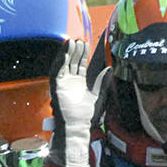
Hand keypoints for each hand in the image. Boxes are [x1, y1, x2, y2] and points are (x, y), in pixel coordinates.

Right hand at [49, 38, 104, 166]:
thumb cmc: (88, 115)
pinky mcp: (56, 87)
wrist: (79, 126)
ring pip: (64, 64)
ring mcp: (62, 83)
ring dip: (67, 53)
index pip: (80, 64)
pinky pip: (56, 71)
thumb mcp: (99, 95)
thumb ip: (103, 81)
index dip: (83, 54)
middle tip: (80, 39)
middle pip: (72, 61)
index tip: (86, 43)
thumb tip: (110, 69)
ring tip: (72, 42)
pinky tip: (65, 53)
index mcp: (80, 82)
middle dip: (76, 50)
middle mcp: (70, 81)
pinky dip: (60, 62)